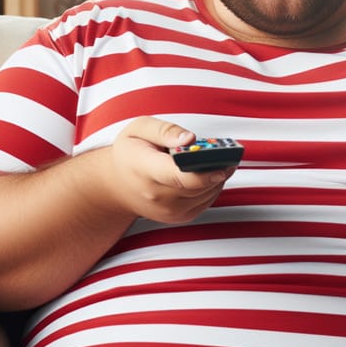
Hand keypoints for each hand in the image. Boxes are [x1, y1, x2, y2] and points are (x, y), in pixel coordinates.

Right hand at [107, 117, 235, 222]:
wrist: (117, 186)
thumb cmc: (130, 152)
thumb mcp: (139, 129)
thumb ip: (165, 130)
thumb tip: (190, 139)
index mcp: (144, 169)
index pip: (178, 176)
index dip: (203, 172)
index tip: (222, 163)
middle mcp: (157, 195)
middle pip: (198, 186)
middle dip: (217, 168)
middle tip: (228, 152)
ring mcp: (169, 210)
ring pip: (207, 194)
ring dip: (218, 177)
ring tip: (221, 159)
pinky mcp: (179, 217)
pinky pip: (206, 201)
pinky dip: (213, 186)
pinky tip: (211, 172)